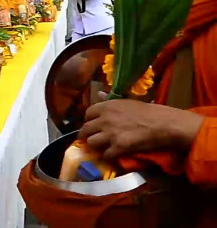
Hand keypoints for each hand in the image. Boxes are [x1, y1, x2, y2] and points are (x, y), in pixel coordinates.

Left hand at [79, 99, 204, 159]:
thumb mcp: (127, 101)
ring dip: (96, 146)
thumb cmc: (150, 111)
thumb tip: (98, 94)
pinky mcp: (118, 147)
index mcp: (107, 106)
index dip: (89, 121)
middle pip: (85, 130)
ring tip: (102, 147)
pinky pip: (105, 155)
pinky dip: (109, 156)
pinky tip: (114, 155)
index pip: (87, 114)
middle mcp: (105, 119)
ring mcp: (110, 134)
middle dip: (87, 135)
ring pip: (91, 143)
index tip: (94, 125)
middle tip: (92, 139)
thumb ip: (110, 100)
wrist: (164, 124)